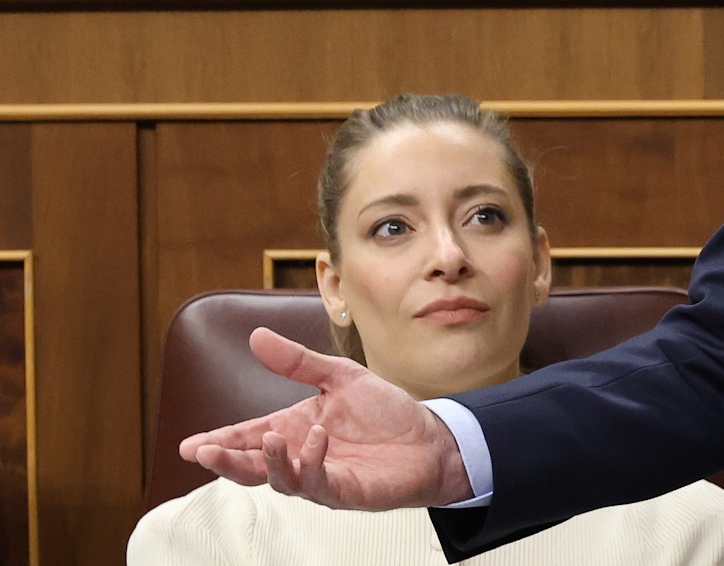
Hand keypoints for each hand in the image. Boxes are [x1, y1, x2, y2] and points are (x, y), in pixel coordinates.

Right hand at [177, 328, 473, 509]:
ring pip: (280, 479)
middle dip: (226, 460)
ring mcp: (320, 477)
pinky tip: (316, 438)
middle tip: (202, 452)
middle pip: (252, 465)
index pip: (248, 436)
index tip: (187, 445)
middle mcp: (301, 456)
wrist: (431, 437)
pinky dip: (312, 460)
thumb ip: (298, 362)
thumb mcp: (340, 377)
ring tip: (270, 437)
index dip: (218, 441)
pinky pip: (318, 481)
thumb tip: (256, 337)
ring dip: (270, 460)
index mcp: (295, 428)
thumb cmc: (387, 412)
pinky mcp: (344, 491)